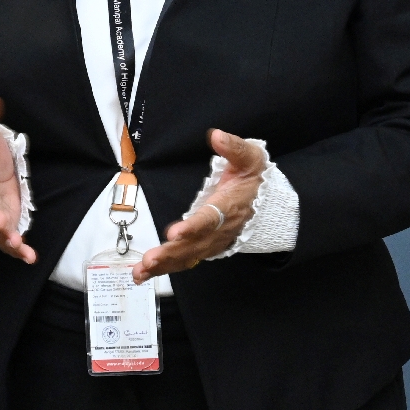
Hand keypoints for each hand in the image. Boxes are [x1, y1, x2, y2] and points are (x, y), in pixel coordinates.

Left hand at [131, 130, 266, 283]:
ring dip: (164, 265)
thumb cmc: (255, 180)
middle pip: (194, 244)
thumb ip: (234, 148)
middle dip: (171, 253)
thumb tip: (216, 136)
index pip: (210, 218)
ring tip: (141, 272)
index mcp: (228, 206)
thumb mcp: (250, 158)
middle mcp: (219, 229)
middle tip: (149, 260)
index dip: (193, 227)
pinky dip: (165, 268)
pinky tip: (144, 273)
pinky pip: (185, 260)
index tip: (175, 232)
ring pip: (187, 256)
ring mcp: (212, 241)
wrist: (268, 205)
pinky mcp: (206, 247)